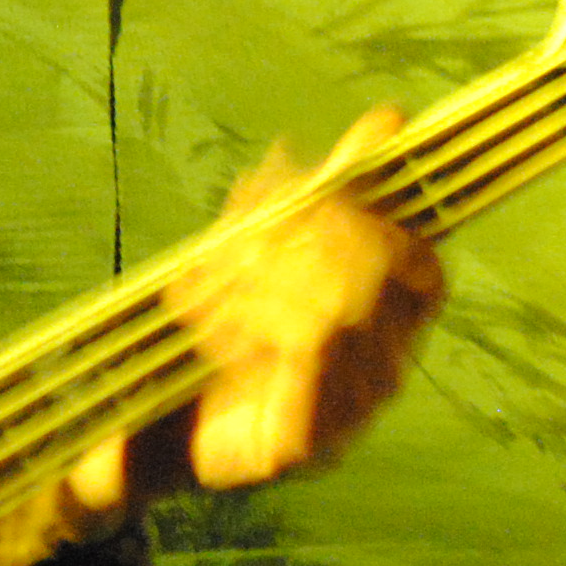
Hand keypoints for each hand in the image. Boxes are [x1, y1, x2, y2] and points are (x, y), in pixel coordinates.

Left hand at [64, 108, 448, 518]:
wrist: (145, 421)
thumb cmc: (219, 324)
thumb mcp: (269, 241)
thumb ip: (330, 187)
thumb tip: (391, 119)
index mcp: (394, 318)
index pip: (419, 258)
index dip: (370, 214)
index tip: (307, 189)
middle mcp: (390, 365)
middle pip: (375, 276)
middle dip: (300, 241)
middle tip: (235, 240)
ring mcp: (356, 412)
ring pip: (335, 314)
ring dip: (260, 286)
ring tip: (201, 291)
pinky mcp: (309, 446)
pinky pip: (301, 367)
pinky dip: (252, 334)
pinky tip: (212, 332)